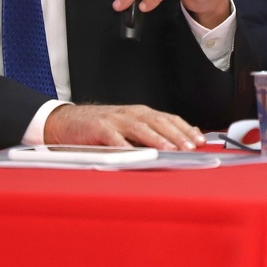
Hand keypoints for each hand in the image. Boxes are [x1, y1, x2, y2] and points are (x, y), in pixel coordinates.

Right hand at [43, 103, 204, 150]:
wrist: (67, 122)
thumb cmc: (100, 128)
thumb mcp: (128, 128)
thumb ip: (149, 133)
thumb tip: (177, 142)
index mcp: (141, 113)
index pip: (169, 119)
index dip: (185, 129)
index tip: (200, 141)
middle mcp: (131, 114)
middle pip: (159, 122)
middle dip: (177, 135)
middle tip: (191, 147)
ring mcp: (115, 120)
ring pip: (140, 127)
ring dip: (157, 138)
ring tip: (170, 149)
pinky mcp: (98, 128)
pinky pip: (113, 137)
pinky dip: (124, 144)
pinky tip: (134, 152)